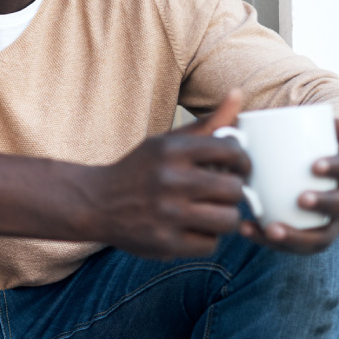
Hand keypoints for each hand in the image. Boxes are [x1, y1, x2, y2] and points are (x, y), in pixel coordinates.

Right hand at [89, 90, 251, 259]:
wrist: (96, 203)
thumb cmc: (141, 170)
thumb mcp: (167, 142)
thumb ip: (208, 123)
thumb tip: (238, 93)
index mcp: (171, 150)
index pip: (232, 151)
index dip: (242, 161)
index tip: (237, 167)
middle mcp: (169, 180)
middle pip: (234, 190)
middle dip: (233, 192)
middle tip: (223, 193)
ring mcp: (167, 214)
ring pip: (228, 220)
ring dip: (224, 217)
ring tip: (211, 212)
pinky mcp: (165, 242)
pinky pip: (210, 244)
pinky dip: (206, 238)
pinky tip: (192, 228)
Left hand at [238, 117, 338, 253]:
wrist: (321, 176)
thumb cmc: (315, 152)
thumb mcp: (320, 137)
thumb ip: (324, 126)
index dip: (335, 168)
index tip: (313, 165)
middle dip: (324, 204)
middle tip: (300, 198)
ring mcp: (330, 224)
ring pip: (321, 238)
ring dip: (296, 236)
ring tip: (270, 228)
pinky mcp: (308, 237)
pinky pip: (294, 247)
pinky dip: (269, 240)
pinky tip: (246, 229)